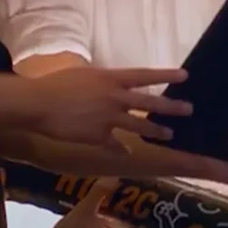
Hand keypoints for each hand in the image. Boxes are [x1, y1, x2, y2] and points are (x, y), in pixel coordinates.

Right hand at [30, 66, 192, 148]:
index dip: (165, 76)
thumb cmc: (56, 84)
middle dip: (171, 107)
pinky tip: (127, 152)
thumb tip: (111, 83)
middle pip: (148, 102)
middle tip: (188, 109)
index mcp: (110, 78)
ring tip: (169, 134)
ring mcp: (108, 118)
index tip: (185, 76)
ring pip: (138, 125)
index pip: (144, 75)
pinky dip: (121, 149)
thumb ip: (101, 81)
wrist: (39, 104)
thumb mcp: (83, 74)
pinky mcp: (98, 136)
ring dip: (155, 130)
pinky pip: (115, 144)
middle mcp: (114, 97)